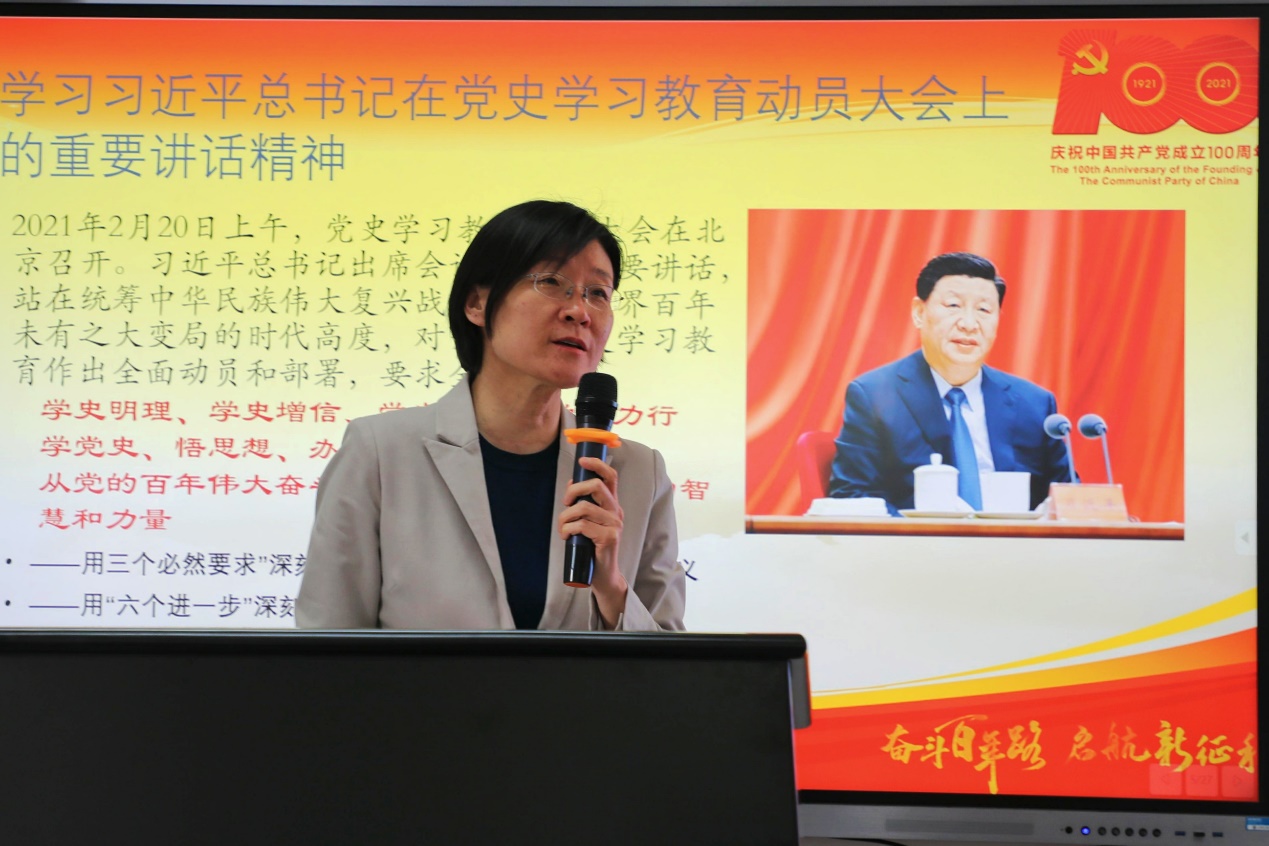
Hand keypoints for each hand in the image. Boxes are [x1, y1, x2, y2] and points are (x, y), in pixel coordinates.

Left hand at [559, 455, 627, 627]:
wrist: (603, 575)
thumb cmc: (592, 546)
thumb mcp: (589, 521)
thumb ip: (585, 503)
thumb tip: (573, 480)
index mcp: (612, 504)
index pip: (611, 476)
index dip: (597, 464)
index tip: (582, 461)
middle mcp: (616, 512)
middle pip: (596, 485)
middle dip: (574, 491)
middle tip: (565, 503)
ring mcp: (614, 525)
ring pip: (584, 507)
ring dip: (566, 517)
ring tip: (563, 528)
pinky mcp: (608, 538)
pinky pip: (582, 525)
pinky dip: (568, 529)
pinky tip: (566, 537)